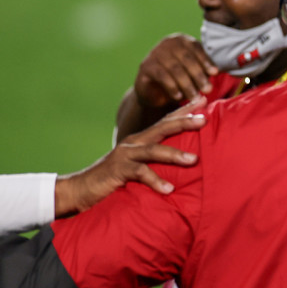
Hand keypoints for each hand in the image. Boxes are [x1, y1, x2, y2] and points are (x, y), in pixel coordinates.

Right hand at [55, 102, 207, 215]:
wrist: (80, 189)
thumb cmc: (116, 178)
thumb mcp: (140, 165)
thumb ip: (158, 159)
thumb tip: (187, 160)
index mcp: (142, 139)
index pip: (167, 120)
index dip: (185, 109)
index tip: (204, 98)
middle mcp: (135, 142)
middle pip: (163, 127)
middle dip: (184, 122)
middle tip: (204, 119)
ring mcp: (126, 155)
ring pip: (154, 149)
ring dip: (175, 154)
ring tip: (194, 160)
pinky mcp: (118, 170)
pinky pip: (140, 174)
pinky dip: (155, 180)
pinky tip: (169, 189)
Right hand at [133, 33, 218, 109]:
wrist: (154, 91)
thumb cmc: (179, 78)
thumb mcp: (193, 72)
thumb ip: (204, 70)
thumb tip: (215, 72)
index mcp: (181, 40)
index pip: (196, 48)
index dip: (206, 60)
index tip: (215, 73)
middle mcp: (167, 43)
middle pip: (186, 58)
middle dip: (198, 75)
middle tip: (208, 90)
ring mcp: (154, 53)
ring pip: (175, 68)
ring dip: (187, 84)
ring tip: (195, 97)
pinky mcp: (145, 66)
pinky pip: (161, 76)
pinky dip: (172, 87)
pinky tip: (179, 97)